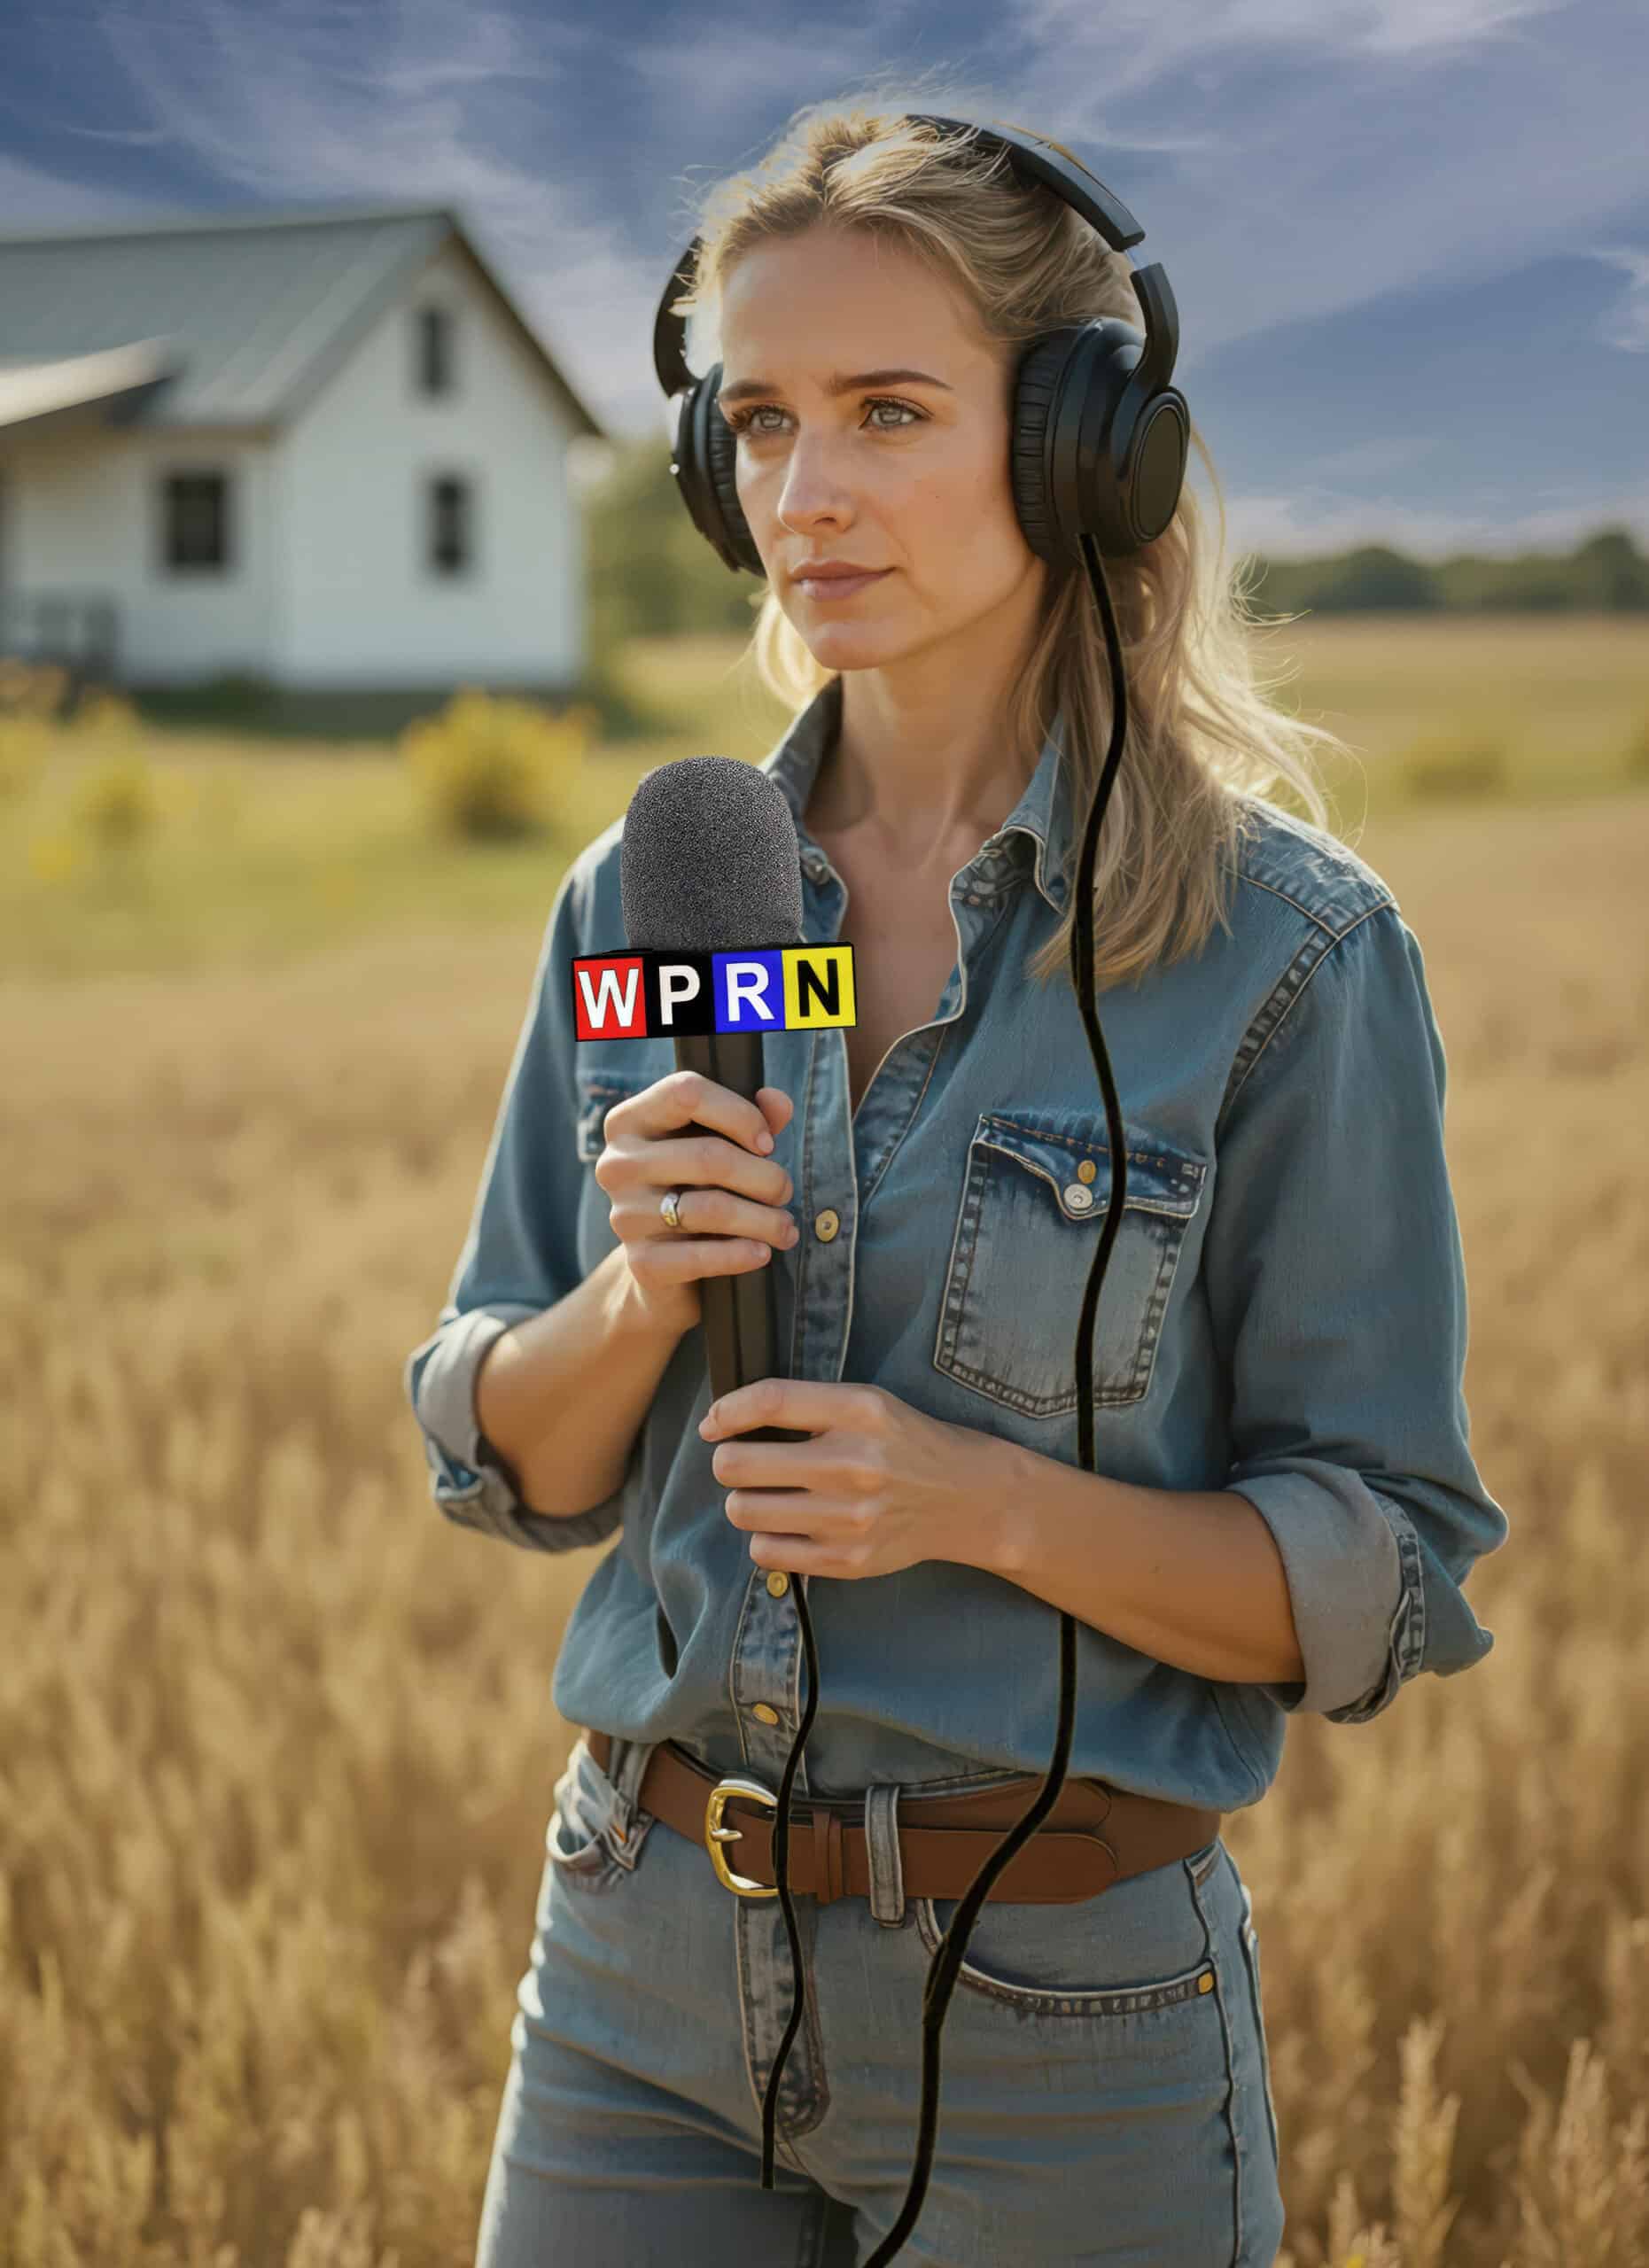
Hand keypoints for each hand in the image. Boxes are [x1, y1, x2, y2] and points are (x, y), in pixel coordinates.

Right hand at [595, 1071, 796, 1335]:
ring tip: (785, 1227)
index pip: (686, 1093)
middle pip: (709, 1156)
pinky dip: (740, 1255)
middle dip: (764, 1176)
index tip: (767, 1143)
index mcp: (630, 1121)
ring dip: (764, 1219)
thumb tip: (778, 1101)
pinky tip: (763, 1252)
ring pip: (711, 1208)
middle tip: (785, 1192)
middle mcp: (618, 1164)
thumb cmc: (695, 1188)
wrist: (662, 1263)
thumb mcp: (721, 1145)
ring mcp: (625, 1215)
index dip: (739, 1114)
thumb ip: (752, 1119)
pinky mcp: (640, 1262)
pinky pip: (700, 1257)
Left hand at [699, 1377, 992, 1579]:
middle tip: (741, 1463)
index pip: (768, 1401)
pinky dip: (765, 1537)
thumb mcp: (866, 1402)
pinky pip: (764, 1552)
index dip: (725, 1412)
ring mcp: (849, 1518)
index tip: (712, 1424)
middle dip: (727, 1462)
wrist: (963, 1497)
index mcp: (858, 1411)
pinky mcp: (847, 1560)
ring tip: (766, 1494)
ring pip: (742, 1511)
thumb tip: (721, 1422)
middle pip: (736, 1465)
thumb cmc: (903, 1442)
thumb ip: (804, 1405)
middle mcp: (853, 1464)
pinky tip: (787, 1524)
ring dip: (743, 1501)